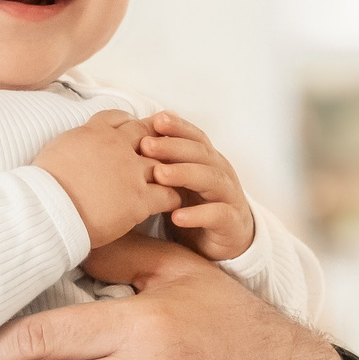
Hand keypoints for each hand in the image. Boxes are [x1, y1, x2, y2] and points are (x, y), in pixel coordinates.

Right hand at [33, 111, 179, 246]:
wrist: (46, 209)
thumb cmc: (43, 184)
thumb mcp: (57, 148)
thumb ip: (76, 141)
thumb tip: (79, 144)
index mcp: (95, 133)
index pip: (120, 119)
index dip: (131, 124)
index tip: (137, 131)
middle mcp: (117, 147)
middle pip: (147, 136)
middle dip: (158, 141)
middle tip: (167, 148)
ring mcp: (131, 172)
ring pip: (162, 163)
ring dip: (170, 169)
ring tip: (175, 176)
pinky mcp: (139, 199)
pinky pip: (168, 194)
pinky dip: (173, 196)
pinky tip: (173, 202)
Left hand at [140, 111, 255, 261]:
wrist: (224, 240)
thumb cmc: (193, 204)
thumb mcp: (176, 181)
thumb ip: (161, 161)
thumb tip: (126, 141)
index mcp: (207, 159)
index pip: (194, 137)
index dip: (177, 127)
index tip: (155, 119)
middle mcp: (220, 172)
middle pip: (200, 153)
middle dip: (173, 147)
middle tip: (146, 145)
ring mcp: (228, 197)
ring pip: (211, 179)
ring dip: (184, 174)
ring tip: (159, 175)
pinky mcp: (232, 223)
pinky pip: (218, 215)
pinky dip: (198, 215)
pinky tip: (176, 216)